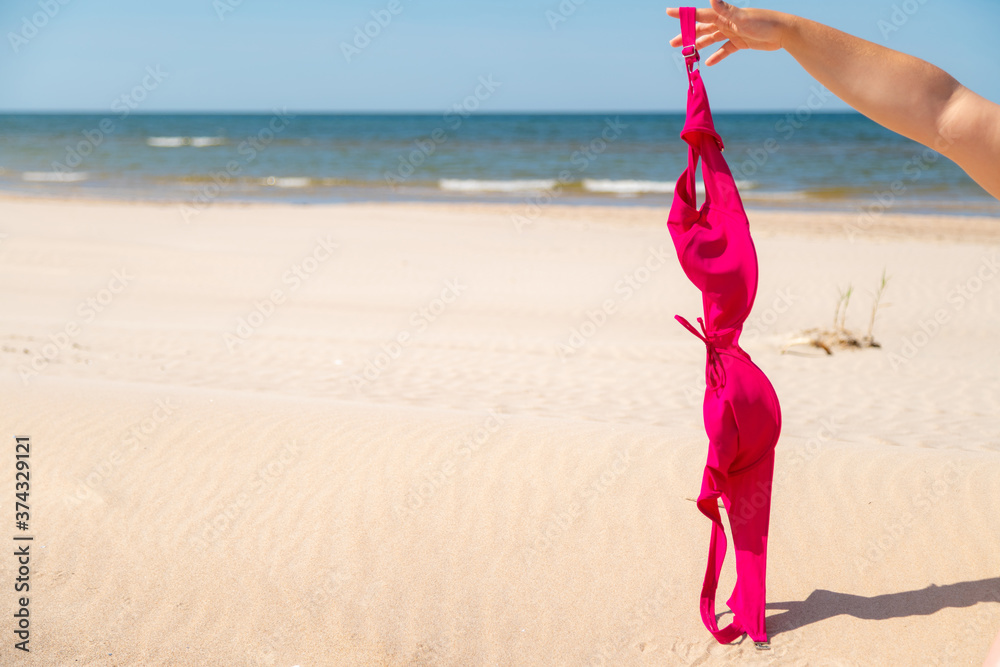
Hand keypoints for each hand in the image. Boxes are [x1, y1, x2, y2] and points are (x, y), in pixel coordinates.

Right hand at [666, 0, 787, 65]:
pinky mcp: (740, 42)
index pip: (699, 14)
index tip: (668, 12)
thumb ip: (725, 9)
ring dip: (698, 46)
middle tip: (673, 43)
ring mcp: (732, 32)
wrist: (783, 33)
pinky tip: (708, 63)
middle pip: (702, 29)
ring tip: (686, 54)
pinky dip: (716, 56)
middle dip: (687, 35)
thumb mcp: (742, 17)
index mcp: (724, 15)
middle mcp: (726, 22)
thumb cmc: (764, 22)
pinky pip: (724, 49)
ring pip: (710, 39)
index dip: (683, 14)